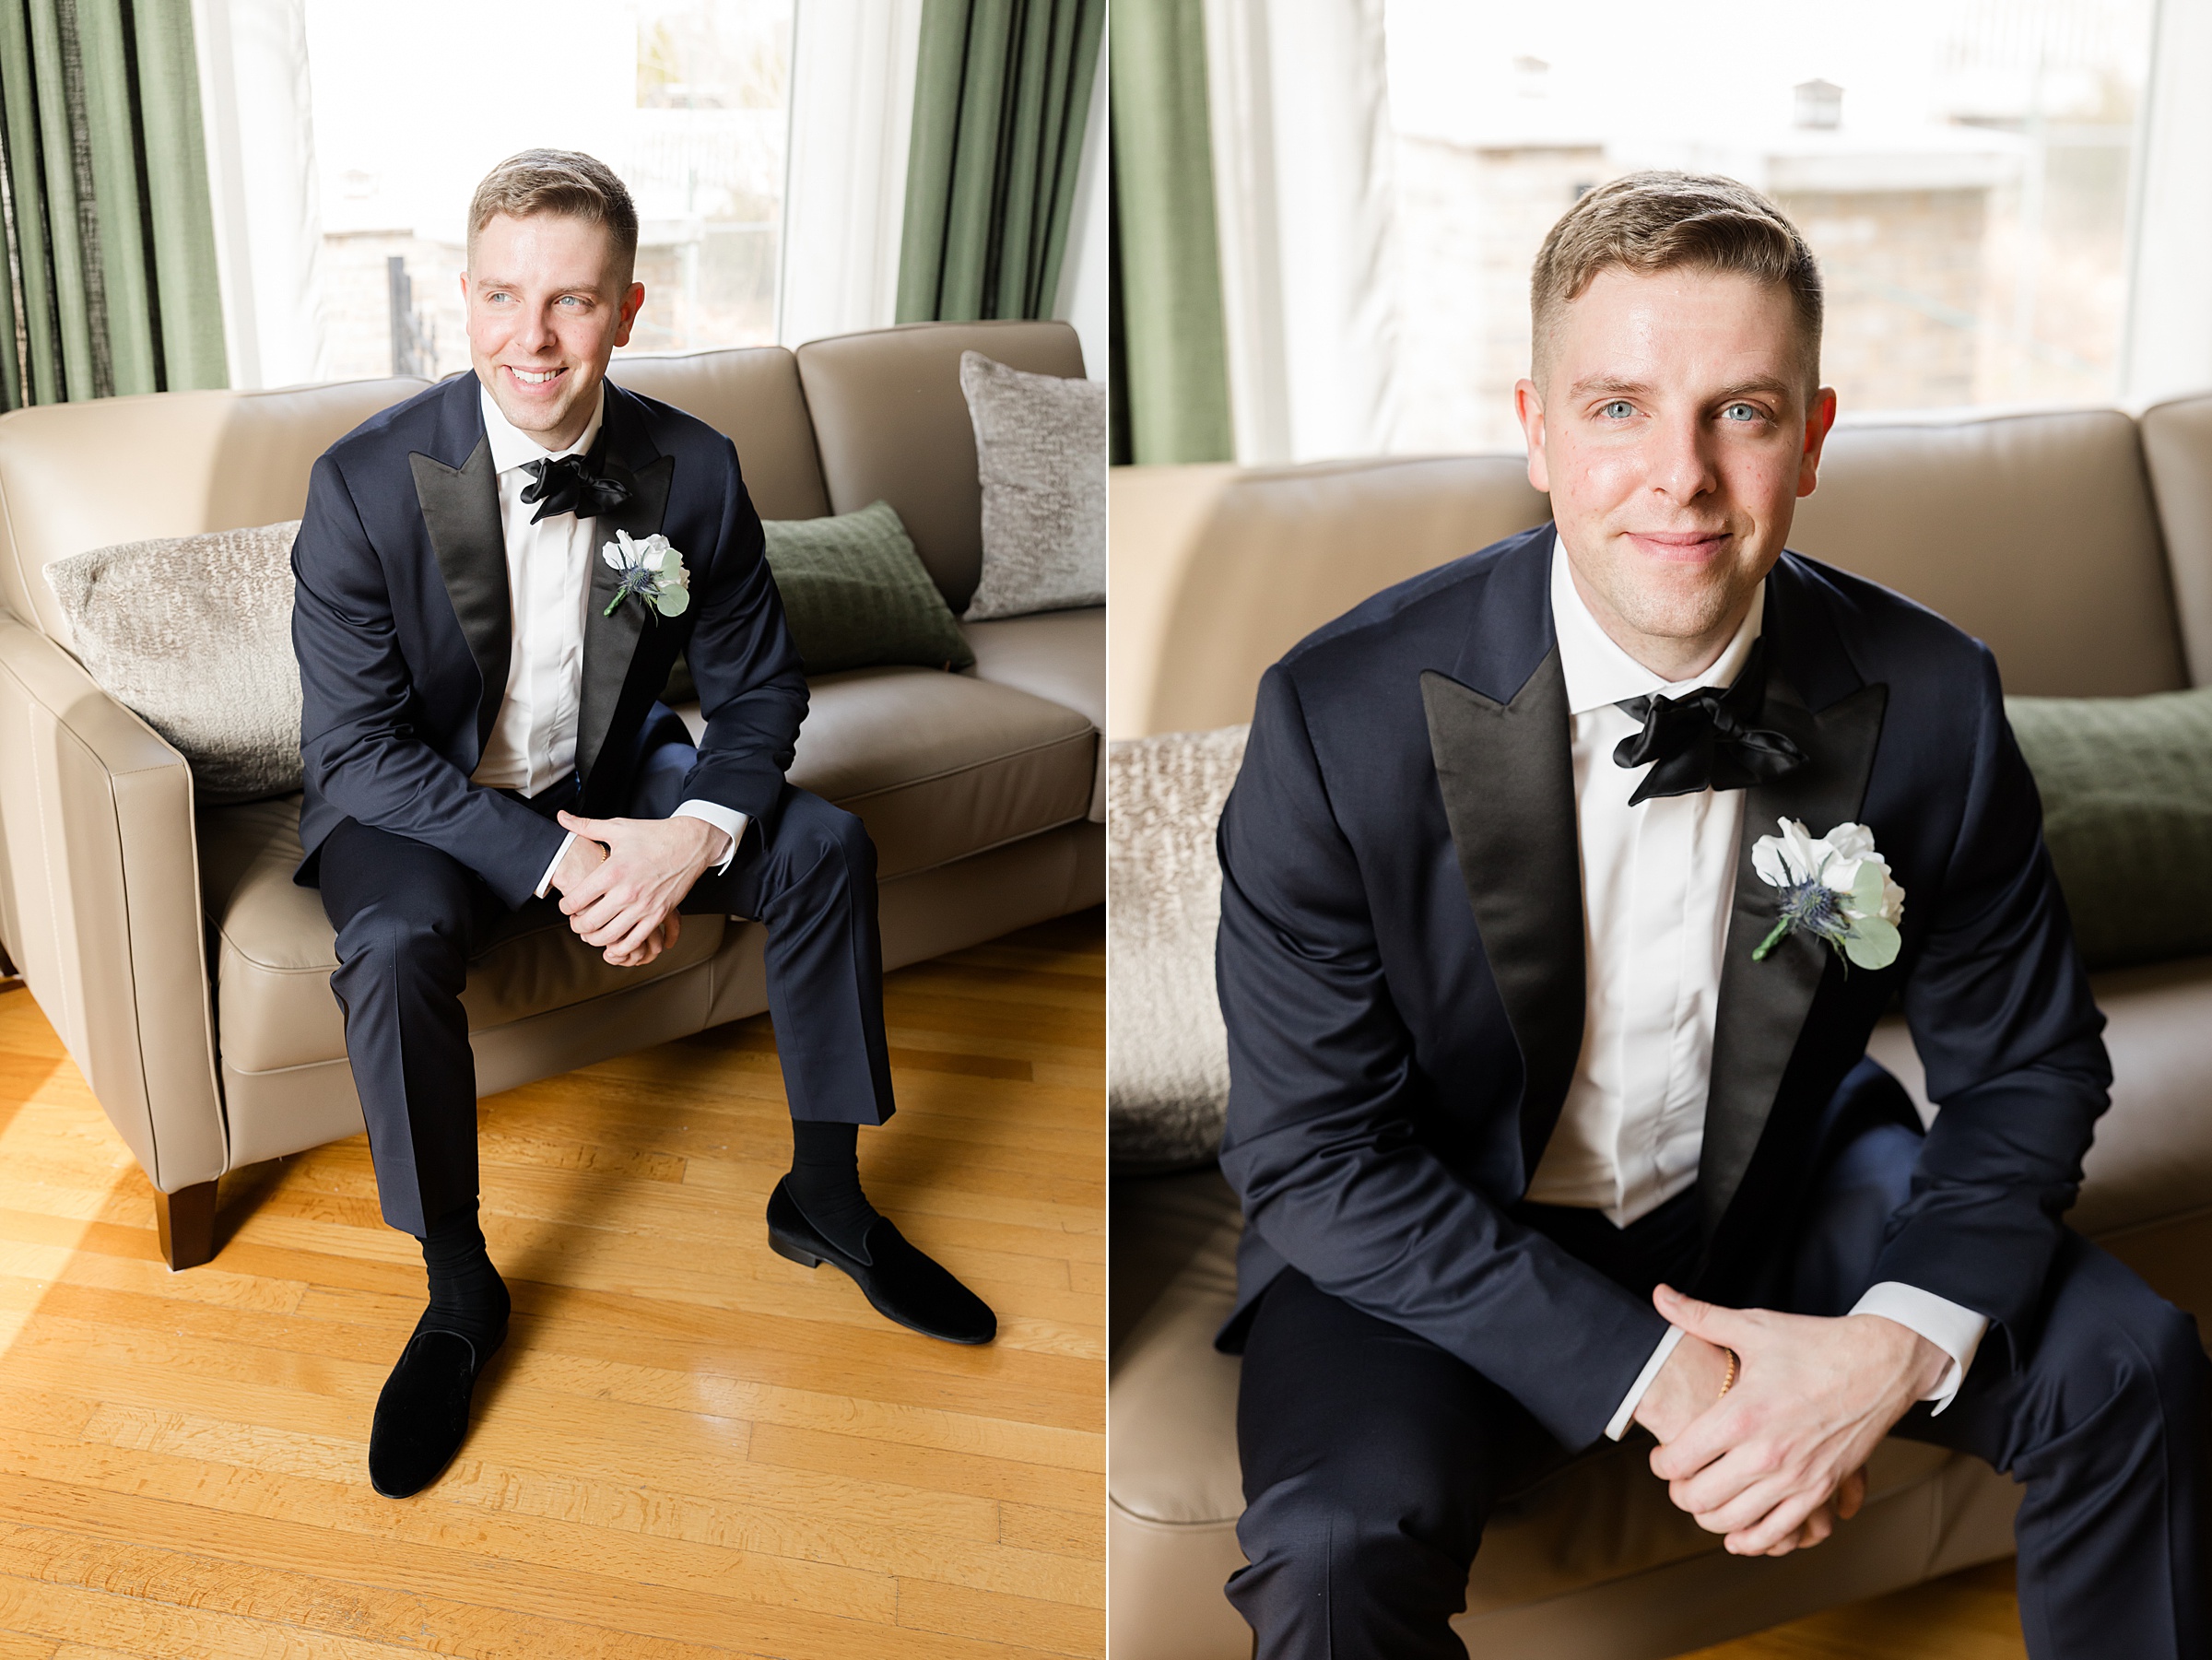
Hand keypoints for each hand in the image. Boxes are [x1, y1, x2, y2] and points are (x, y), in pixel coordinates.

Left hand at [550, 810, 727, 965]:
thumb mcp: (618, 828)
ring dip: (595, 939)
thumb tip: (561, 817)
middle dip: (576, 926)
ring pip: (610, 936)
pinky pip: (635, 941)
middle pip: (590, 922)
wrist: (690, 844)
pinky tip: (614, 944)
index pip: (577, 899)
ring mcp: (644, 906)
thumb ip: (586, 826)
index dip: (565, 906)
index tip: (566, 905)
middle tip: (575, 922)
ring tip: (591, 933)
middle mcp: (627, 892)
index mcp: (613, 871)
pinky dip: (621, 947)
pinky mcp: (658, 915)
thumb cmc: (654, 835)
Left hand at [1645, 1283, 1948, 1556]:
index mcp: (1742, 1414)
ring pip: (1734, 1522)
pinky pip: (1778, 1533)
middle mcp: (1766, 1453)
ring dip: (1710, 1518)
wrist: (1880, 1365)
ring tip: (1704, 1501)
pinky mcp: (1820, 1491)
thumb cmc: (1815, 1344)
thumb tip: (1659, 1294)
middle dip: (1680, 1493)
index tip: (1662, 1456)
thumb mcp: (1754, 1327)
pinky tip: (1739, 1531)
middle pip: (1700, 1497)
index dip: (1661, 1463)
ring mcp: (1796, 1478)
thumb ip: (1700, 1316)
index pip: (1680, 1459)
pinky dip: (1752, 1539)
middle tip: (1679, 1480)